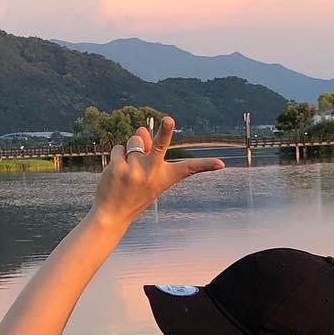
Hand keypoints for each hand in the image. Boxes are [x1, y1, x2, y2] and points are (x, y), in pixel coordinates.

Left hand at [91, 116, 224, 227]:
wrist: (112, 215)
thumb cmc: (134, 193)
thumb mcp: (147, 173)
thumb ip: (148, 150)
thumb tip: (141, 128)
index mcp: (166, 177)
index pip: (190, 168)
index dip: (206, 165)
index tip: (220, 164)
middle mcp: (153, 172)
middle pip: (161, 145)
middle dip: (165, 130)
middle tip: (169, 119)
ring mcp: (135, 170)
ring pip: (135, 140)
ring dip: (130, 149)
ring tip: (127, 171)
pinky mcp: (119, 168)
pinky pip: (119, 148)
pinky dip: (117, 157)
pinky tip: (116, 174)